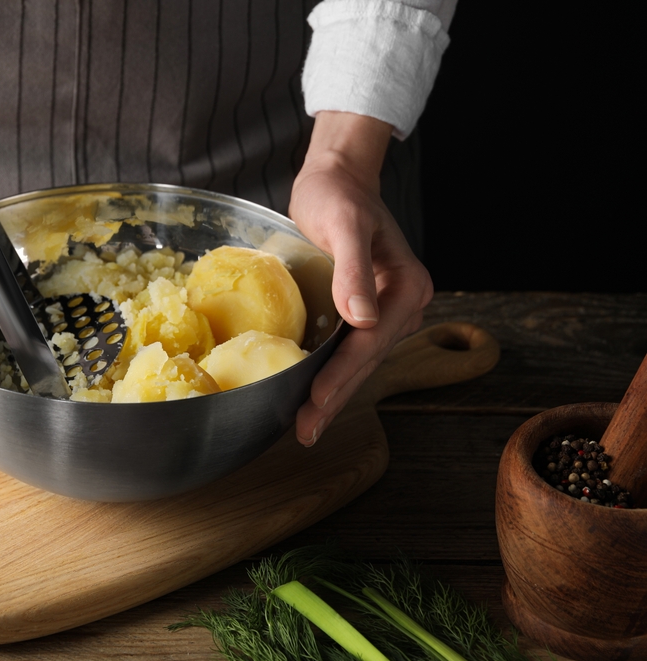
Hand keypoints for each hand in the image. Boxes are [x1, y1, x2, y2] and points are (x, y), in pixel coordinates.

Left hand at [290, 111, 432, 445]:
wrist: (337, 177)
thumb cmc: (337, 195)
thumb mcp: (343, 225)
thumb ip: (353, 271)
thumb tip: (362, 319)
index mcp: (406, 287)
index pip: (370, 343)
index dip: (340, 376)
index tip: (315, 403)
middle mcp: (403, 304)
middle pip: (366, 361)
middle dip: (335, 397)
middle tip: (305, 432)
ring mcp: (386, 310)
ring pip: (358, 362)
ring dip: (333, 394)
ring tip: (306, 426)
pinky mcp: (365, 311)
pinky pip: (350, 350)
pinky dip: (330, 374)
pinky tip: (312, 394)